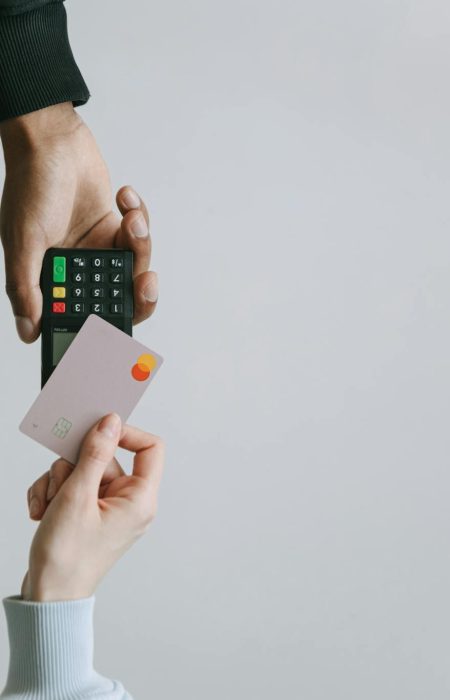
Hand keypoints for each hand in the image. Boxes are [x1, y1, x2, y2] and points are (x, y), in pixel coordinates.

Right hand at [0, 102, 157, 342]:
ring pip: (134, 267)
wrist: (53, 139)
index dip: (102, 331)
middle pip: (117, 301)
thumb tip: (29, 330)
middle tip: (145, 282)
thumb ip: (25, 286)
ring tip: (130, 218)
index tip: (123, 331)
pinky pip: (139, 237)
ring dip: (140, 245)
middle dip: (138, 295)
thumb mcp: (24, 241)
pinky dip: (139, 218)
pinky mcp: (115, 229)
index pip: (79, 318)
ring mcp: (98, 250)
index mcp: (50, 278)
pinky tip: (123, 196)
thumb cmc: (31, 183)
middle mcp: (75, 269)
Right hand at [21, 413, 163, 601]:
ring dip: (57, 483)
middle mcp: (128, 502)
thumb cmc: (67, 558)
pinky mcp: (89, 513)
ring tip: (48, 508)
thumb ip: (94, 454)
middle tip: (60, 489)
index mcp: (140, 499)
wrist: (47, 598)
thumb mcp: (77, 497)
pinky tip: (41, 512)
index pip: (150, 448)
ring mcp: (108, 508)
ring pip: (82, 470)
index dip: (126, 433)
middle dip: (73, 468)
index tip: (97, 430)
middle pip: (104, 457)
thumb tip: (110, 422)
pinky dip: (53, 494)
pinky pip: (72, 486)